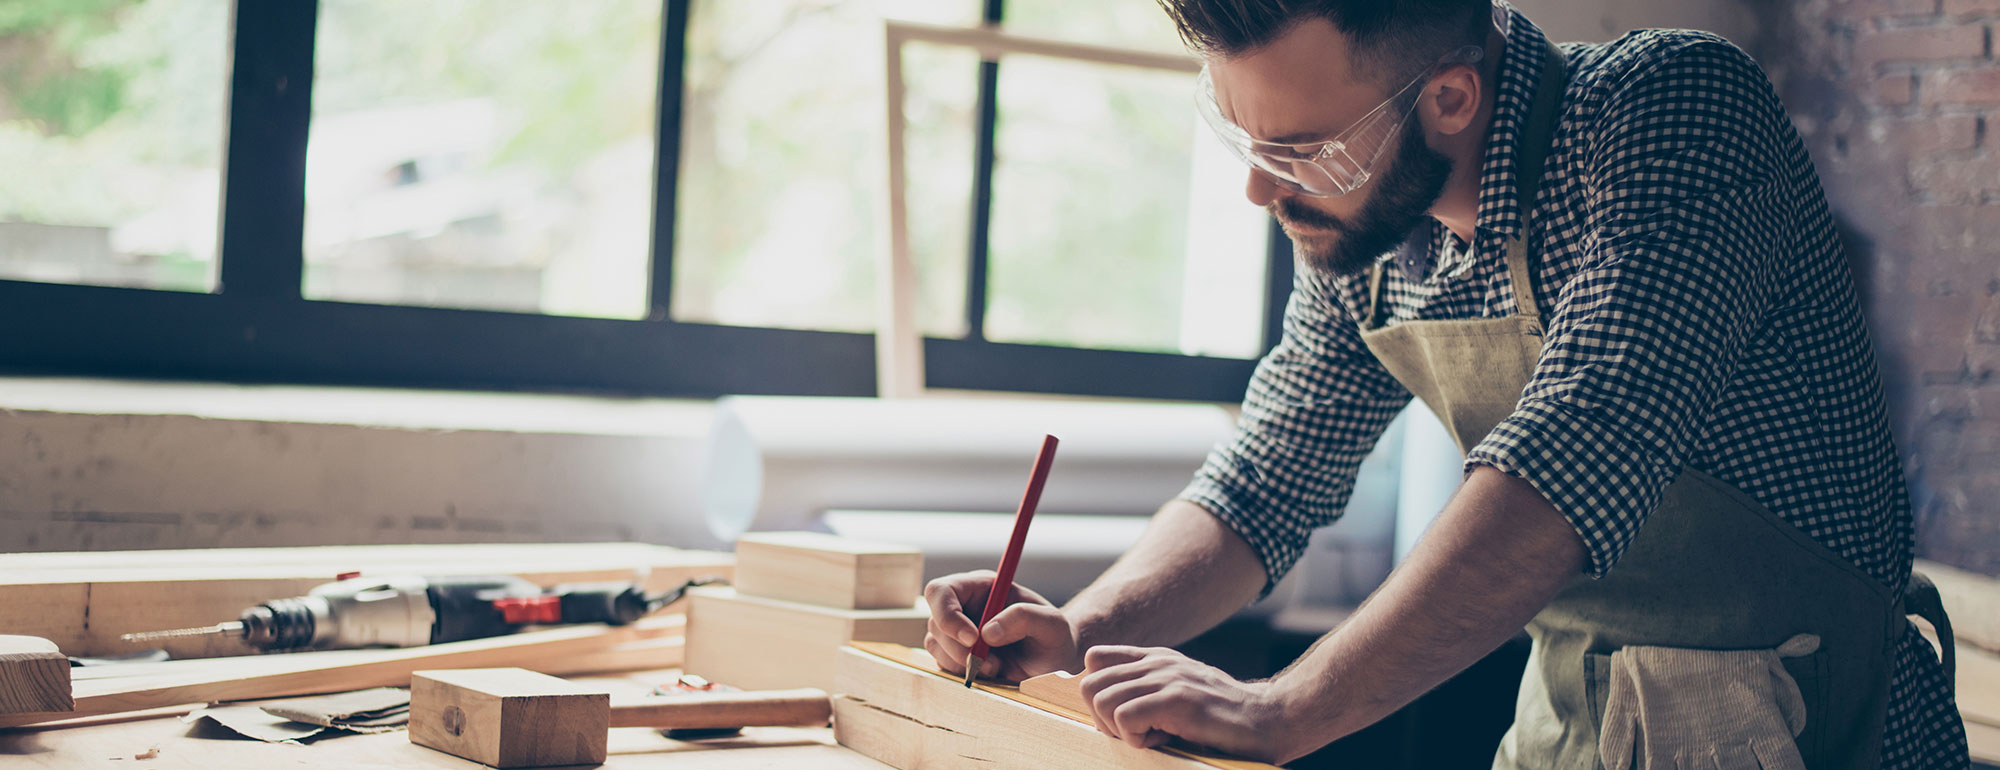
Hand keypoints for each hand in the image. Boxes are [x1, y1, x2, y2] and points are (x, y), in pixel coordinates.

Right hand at [922, 570, 1079, 681]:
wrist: (1054, 659)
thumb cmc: (1055, 635)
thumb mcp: (1051, 623)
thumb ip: (1024, 618)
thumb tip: (988, 632)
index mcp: (982, 587)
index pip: (941, 591)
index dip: (948, 614)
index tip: (973, 639)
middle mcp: (964, 605)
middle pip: (935, 622)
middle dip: (958, 648)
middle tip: (991, 663)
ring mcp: (957, 630)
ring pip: (935, 645)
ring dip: (962, 663)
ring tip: (996, 667)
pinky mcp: (956, 654)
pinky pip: (943, 664)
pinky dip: (962, 673)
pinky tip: (990, 672)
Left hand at [1077, 645, 1292, 760]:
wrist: (1268, 719)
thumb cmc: (1222, 716)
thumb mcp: (1179, 690)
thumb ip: (1147, 688)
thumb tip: (1104, 706)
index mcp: (1154, 658)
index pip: (1094, 658)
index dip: (1097, 693)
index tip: (1119, 716)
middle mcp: (1157, 662)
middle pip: (1089, 684)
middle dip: (1102, 718)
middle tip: (1133, 733)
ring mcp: (1167, 678)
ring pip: (1102, 700)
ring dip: (1119, 730)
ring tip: (1151, 736)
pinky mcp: (1178, 700)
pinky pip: (1124, 717)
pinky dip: (1135, 738)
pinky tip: (1162, 740)